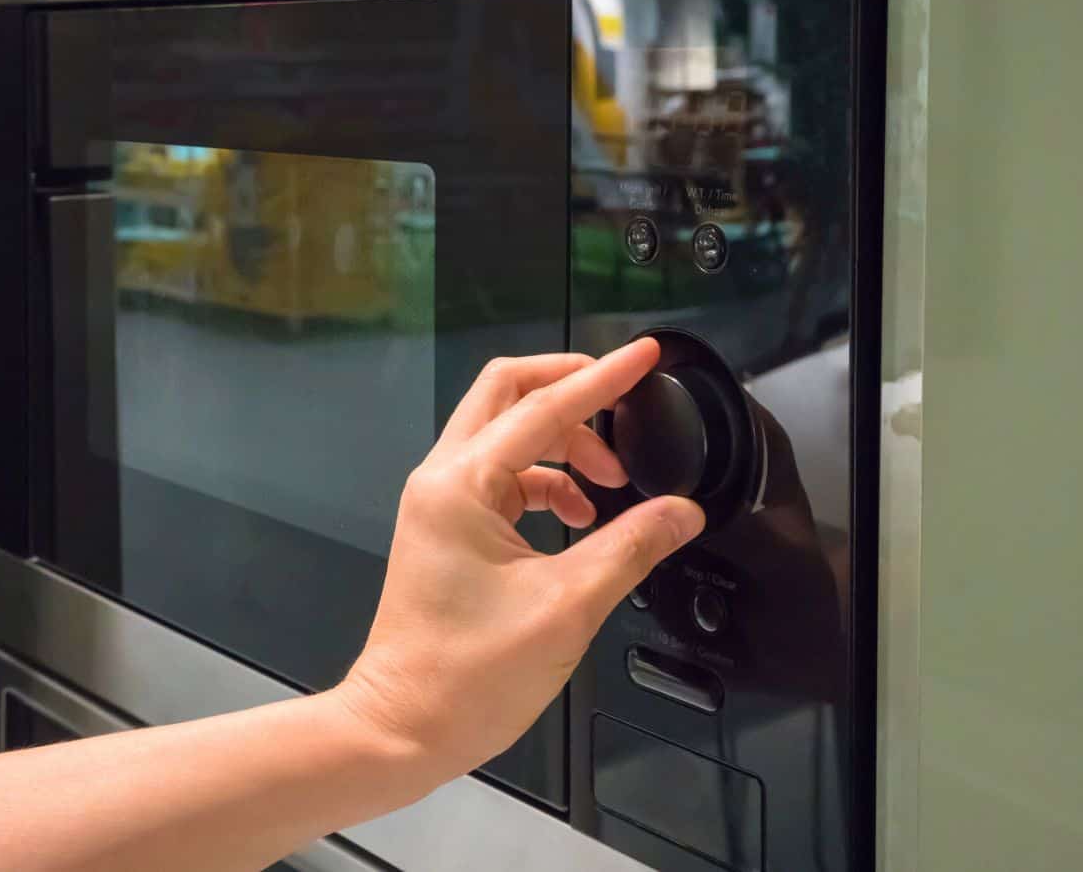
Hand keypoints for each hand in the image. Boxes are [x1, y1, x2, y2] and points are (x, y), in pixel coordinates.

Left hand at [333, 338, 705, 786]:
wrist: (402, 727)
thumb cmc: (464, 678)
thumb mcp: (567, 607)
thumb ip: (629, 547)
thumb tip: (680, 512)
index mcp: (461, 486)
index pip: (544, 407)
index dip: (603, 378)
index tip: (645, 356)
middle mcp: (442, 482)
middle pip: (507, 394)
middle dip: (570, 388)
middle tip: (623, 396)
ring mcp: (440, 505)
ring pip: (505, 436)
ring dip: (563, 444)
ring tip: (612, 484)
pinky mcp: (447, 531)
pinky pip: (503, 478)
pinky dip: (546, 483)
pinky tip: (581, 517)